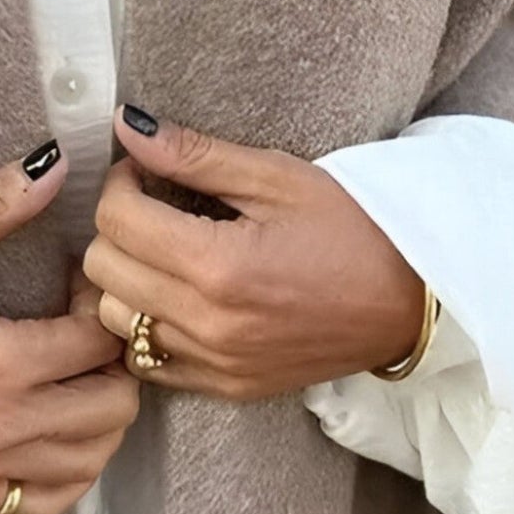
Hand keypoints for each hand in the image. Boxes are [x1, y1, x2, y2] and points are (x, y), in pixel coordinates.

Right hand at [0, 143, 141, 513]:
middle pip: (113, 404)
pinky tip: (57, 431)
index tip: (74, 286)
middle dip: (113, 361)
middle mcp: (1, 425)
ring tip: (74, 376)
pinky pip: (53, 502)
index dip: (99, 305)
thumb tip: (58, 163)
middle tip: (83, 331)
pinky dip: (72, 470)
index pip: (97, 340)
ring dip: (101, 414)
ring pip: (94, 457)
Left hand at [81, 106, 426, 399]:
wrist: (411, 302)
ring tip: (163, 252)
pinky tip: (176, 297)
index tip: (145, 171)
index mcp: (218, 265)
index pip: (116, 219)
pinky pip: (145, 360)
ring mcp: (212, 363)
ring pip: (113, 319)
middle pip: (102, 269)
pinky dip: (145, 326)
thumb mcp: (277, 177)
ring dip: (124, 279)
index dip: (120, 182)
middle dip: (118, 227)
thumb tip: (128, 127)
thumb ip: (195, 155)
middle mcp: (206, 323)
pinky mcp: (223, 386)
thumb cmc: (354, 229)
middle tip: (154, 206)